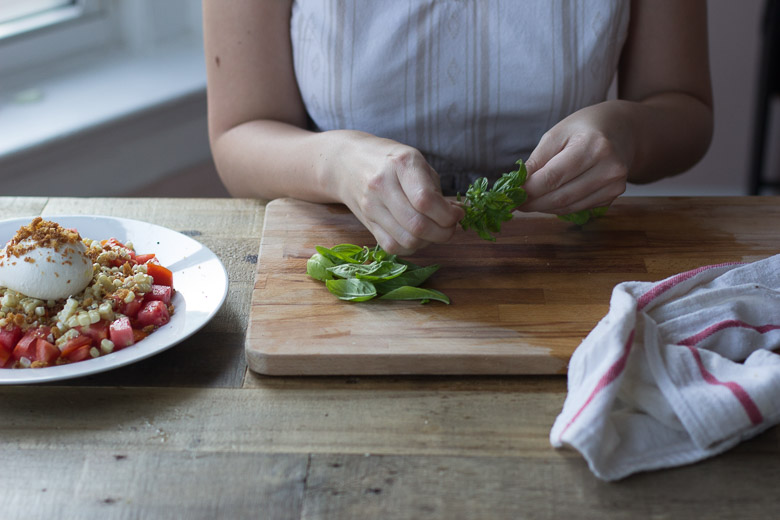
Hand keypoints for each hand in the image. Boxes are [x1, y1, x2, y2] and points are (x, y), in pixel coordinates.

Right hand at [332, 132, 463, 254]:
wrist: (346, 162)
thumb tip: (456, 214)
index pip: (426, 200)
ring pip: (407, 240)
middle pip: (418, 225)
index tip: (458, 214)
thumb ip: (435, 189)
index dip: (448, 214)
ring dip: (429, 242)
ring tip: (434, 230)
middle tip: (451, 226)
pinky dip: (411, 247)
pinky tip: (418, 236)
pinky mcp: (367, 223)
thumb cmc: (389, 161)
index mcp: (401, 164)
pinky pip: (393, 247)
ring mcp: (372, 207)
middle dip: (444, 232)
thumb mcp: (415, 162)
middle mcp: (383, 185)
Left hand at [521, 102, 632, 214]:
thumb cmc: (585, 128)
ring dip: (544, 207)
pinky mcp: (614, 195)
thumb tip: (517, 185)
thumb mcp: (557, 133)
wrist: (623, 131)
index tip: (510, 195)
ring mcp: (614, 185)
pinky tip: (550, 199)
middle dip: (533, 203)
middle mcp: (609, 168)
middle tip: (515, 203)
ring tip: (529, 201)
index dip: (528, 190)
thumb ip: (537, 160)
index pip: (553, 177)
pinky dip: (560, 207)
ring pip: (569, 207)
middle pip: (561, 196)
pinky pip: (579, 208)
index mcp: (593, 146)